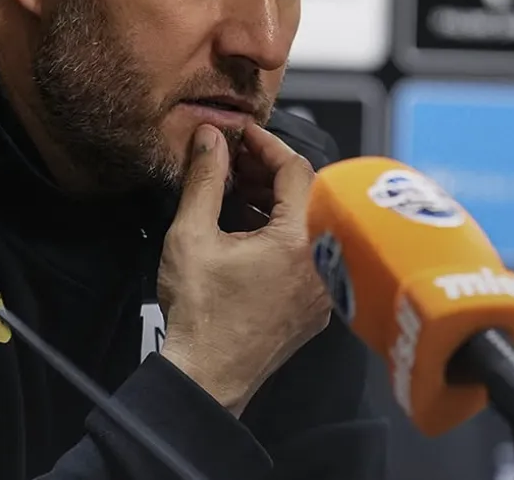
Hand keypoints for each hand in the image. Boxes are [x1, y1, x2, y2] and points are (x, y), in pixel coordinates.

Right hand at [157, 122, 332, 417]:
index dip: (267, 146)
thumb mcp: (191, 235)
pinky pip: (306, 253)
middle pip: (307, 196)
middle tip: (231, 160)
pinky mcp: (313, 307)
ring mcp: (322, 289)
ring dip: (272, 202)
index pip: (297, 171)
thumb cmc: (199, 313)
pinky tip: (244, 227)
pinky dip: (279, 232)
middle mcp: (322, 264)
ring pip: (307, 224)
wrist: (207, 377)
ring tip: (231, 189)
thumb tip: (209, 139)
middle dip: (267, 172)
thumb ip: (203, 180)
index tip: (240, 136)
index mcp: (299, 242)